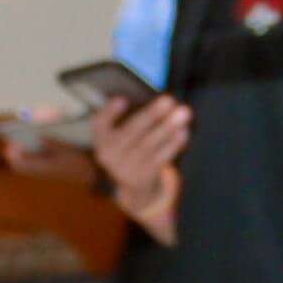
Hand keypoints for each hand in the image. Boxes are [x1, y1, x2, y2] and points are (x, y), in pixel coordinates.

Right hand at [88, 94, 191, 237]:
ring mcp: (125, 168)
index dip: (109, 112)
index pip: (99, 124)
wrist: (132, 183)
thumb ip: (134, 116)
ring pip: (148, 145)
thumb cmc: (131, 145)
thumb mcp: (123, 132)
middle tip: (169, 99)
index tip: (122, 99)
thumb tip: (160, 102)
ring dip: (167, 127)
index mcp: (101, 138)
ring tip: (184, 112)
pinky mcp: (142, 177)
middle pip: (131, 132)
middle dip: (151, 115)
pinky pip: (160, 158)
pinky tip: (183, 131)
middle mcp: (108, 154)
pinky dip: (173, 144)